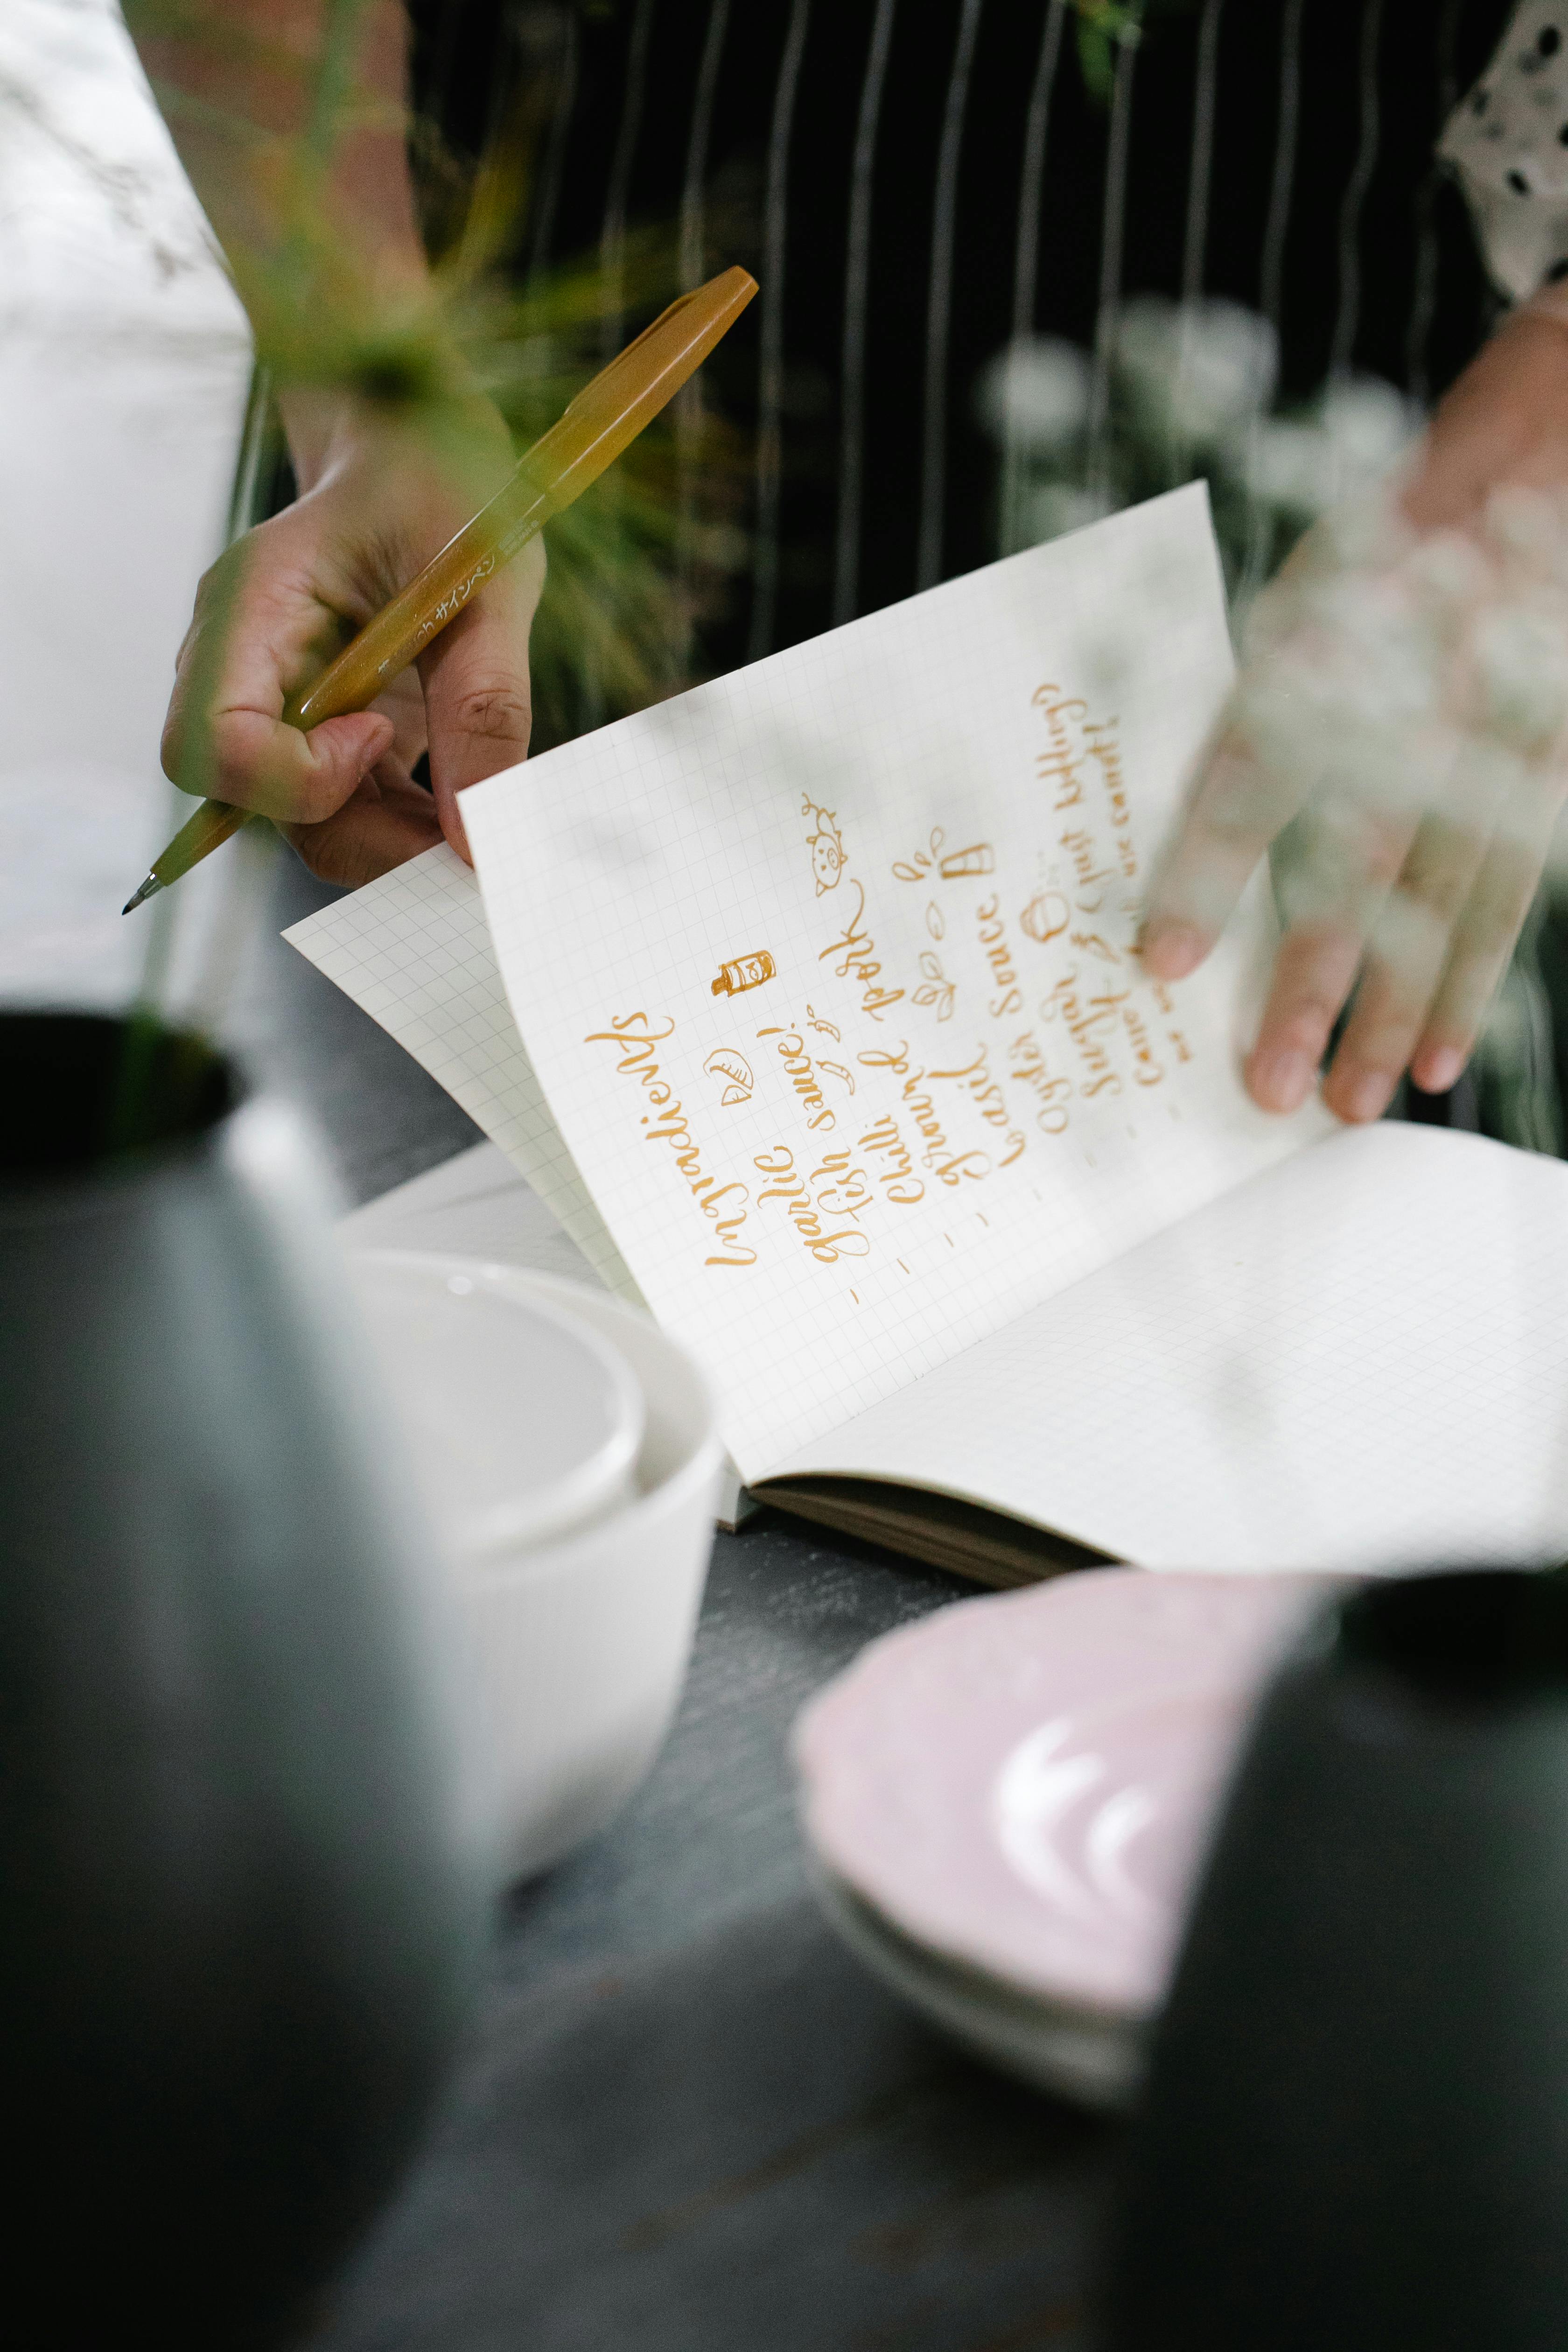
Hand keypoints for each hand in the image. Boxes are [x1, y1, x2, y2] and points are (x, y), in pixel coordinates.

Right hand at [161, 389, 544, 886]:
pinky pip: (355, 810)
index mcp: (251, 611)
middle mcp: (247, 668)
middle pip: (259, 803)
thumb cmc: (448, 485)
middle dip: (365, 839)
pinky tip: (475, 815)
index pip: (212, 744)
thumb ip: (483, 706)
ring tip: (487, 831)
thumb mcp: (487, 581)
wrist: (430, 445)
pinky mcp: (334, 728)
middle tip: (471, 843)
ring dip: (397, 844)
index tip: (385, 736)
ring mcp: (286, 703)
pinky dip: (412, 828)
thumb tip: (478, 842)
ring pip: (311, 822)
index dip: (296, 778)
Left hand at [1141, 306, 1567, 1122]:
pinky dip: (1477, 980)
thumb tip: (1187, 833)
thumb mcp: (1313, 586)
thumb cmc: (1395, 536)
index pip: (1262, 770)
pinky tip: (1446, 1056)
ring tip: (1357, 1103)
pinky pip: (1515, 890)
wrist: (1555, 437)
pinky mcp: (1558, 757)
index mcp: (1344, 637)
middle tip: (1270, 1090)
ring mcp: (1509, 729)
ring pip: (1451, 904)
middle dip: (1318, 985)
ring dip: (1401, 1014)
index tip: (1164, 962)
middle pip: (1366, 863)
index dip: (1212, 870)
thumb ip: (1269, 701)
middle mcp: (1430, 692)